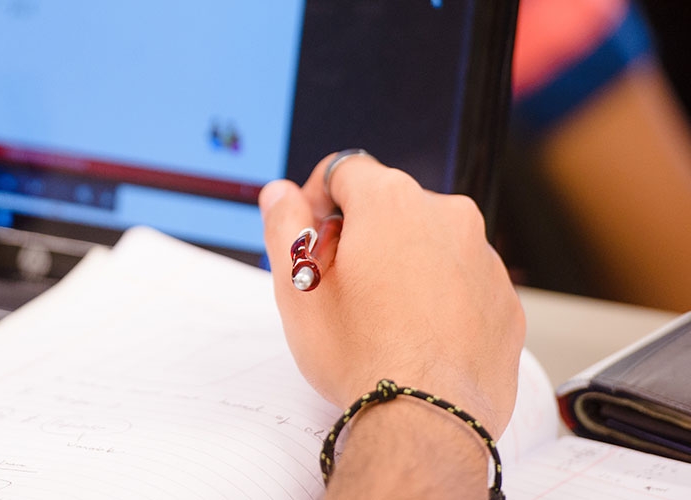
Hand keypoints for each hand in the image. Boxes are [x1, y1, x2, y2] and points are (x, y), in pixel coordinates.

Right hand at [259, 153, 524, 436]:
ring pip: (429, 245)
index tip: (311, 236)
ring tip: (380, 320)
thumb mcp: (298, 287)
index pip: (345, 170)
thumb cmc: (360, 356)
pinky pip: (462, 283)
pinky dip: (438, 298)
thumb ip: (284, 225)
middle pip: (391, 207)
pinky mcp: (505, 299)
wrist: (425, 420)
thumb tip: (281, 194)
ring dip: (403, 266)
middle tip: (339, 287)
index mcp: (391, 203)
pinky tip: (415, 337)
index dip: (319, 199)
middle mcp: (447, 217)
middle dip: (362, 236)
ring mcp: (483, 258)